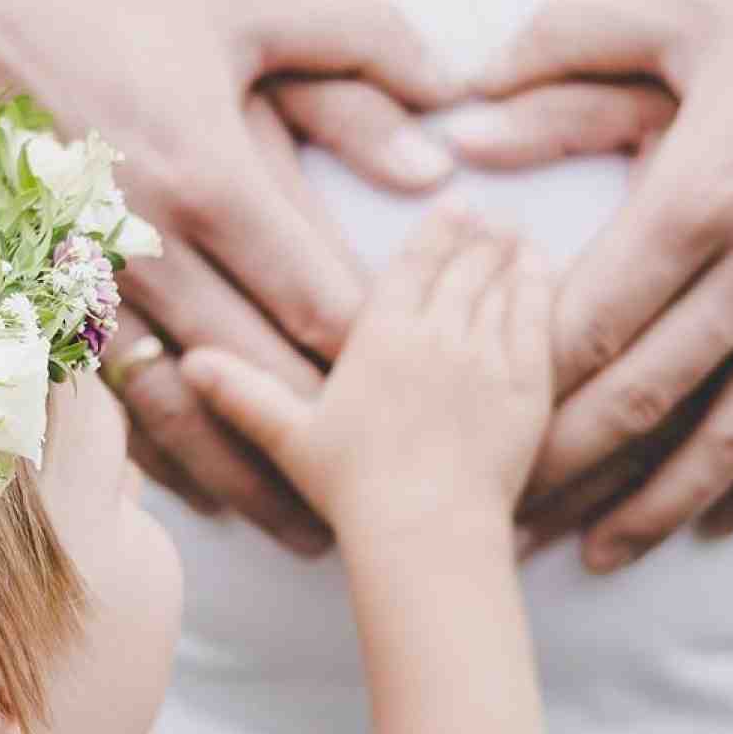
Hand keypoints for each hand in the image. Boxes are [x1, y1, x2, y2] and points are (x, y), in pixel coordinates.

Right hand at [0, 0, 468, 551]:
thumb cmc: (106, 5)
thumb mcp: (242, 7)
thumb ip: (358, 48)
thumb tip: (446, 122)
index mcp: (209, 178)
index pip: (315, 299)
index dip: (376, 356)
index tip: (426, 395)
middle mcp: (150, 249)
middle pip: (258, 374)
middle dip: (326, 440)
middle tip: (390, 493)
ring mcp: (91, 285)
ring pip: (181, 411)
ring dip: (246, 477)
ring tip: (306, 532)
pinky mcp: (46, 300)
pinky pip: (110, 403)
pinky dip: (162, 458)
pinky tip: (207, 496)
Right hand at [181, 205, 553, 532]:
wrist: (425, 531)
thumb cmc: (354, 492)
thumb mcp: (291, 438)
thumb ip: (244, 393)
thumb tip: (189, 363)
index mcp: (380, 337)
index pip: (413, 266)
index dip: (437, 231)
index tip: (456, 202)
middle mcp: (436, 335)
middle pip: (463, 268)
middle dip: (481, 236)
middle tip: (495, 212)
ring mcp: (485, 358)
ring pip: (502, 287)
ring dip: (512, 254)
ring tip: (520, 231)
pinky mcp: (526, 389)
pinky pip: (538, 322)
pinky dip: (541, 289)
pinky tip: (544, 269)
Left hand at [481, 0, 732, 571]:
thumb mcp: (688, 10)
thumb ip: (566, 44)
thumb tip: (467, 96)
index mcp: (704, 199)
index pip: (589, 328)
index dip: (523, 395)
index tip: (476, 433)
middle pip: (645, 401)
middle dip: (568, 474)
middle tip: (513, 521)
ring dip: (660, 505)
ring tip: (600, 553)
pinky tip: (724, 520)